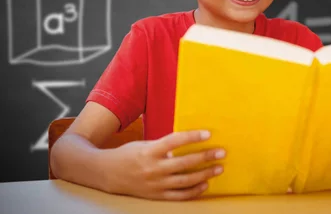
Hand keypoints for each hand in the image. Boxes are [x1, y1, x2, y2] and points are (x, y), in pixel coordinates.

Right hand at [104, 130, 224, 199]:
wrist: (108, 174)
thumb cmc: (129, 154)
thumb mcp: (145, 144)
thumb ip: (164, 145)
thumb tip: (188, 141)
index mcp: (150, 151)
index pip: (175, 141)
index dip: (192, 137)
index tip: (208, 134)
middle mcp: (153, 168)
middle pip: (184, 163)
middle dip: (205, 157)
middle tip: (221, 152)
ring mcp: (155, 184)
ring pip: (185, 180)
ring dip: (204, 174)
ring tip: (219, 168)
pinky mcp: (156, 195)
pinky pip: (179, 196)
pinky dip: (194, 191)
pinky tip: (205, 185)